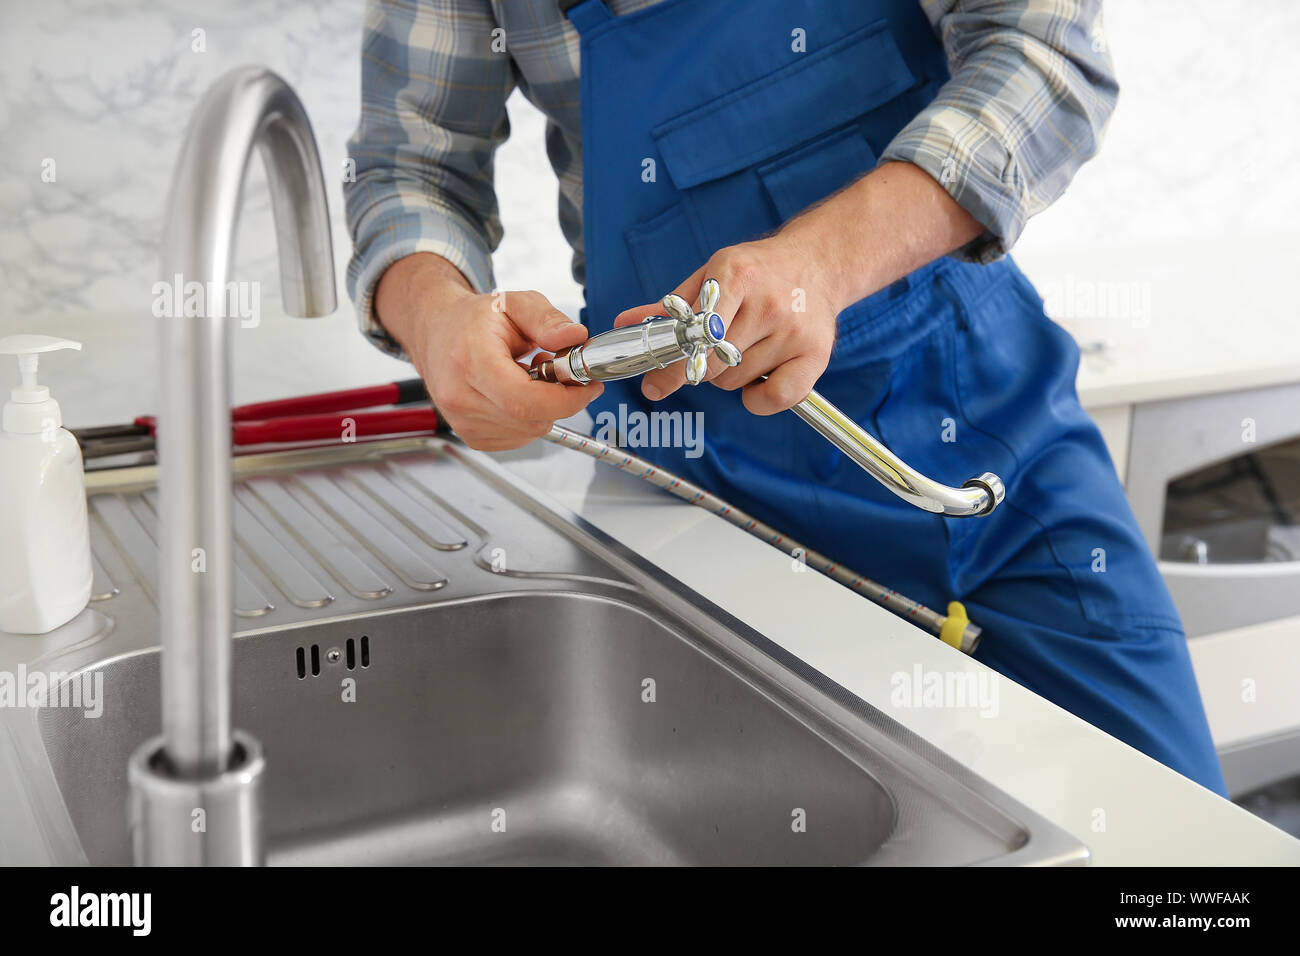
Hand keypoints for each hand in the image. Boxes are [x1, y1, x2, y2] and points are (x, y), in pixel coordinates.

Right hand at [376, 254, 601, 449]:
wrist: (437, 332)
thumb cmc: (473, 320)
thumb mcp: (515, 303)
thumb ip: (546, 319)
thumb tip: (573, 337)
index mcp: (471, 361)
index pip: (525, 400)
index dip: (566, 399)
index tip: (587, 386)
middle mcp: (461, 397)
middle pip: (531, 420)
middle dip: (559, 400)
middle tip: (559, 372)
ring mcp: (462, 421)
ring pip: (529, 431)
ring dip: (543, 409)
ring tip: (530, 377)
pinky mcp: (471, 435)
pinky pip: (518, 438)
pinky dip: (529, 419)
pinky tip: (518, 393)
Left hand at [613, 234, 842, 414]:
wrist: (818, 262)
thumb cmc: (759, 271)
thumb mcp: (713, 274)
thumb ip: (672, 305)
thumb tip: (627, 323)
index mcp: (737, 275)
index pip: (696, 332)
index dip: (672, 362)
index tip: (654, 385)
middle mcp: (768, 303)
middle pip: (711, 364)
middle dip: (697, 367)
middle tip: (707, 351)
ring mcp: (794, 330)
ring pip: (735, 381)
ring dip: (727, 376)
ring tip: (744, 347)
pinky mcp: (816, 354)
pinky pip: (774, 398)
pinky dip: (758, 399)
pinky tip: (759, 377)